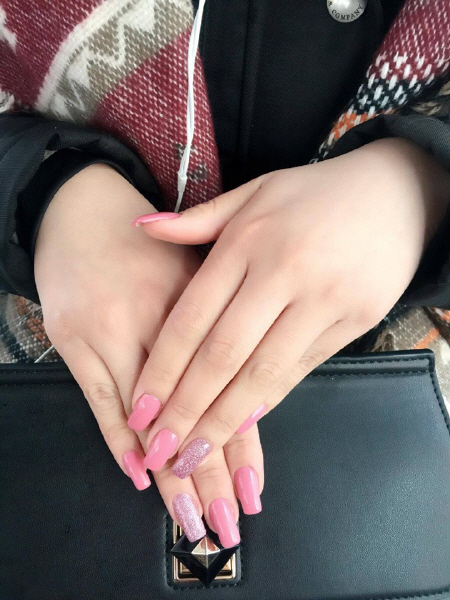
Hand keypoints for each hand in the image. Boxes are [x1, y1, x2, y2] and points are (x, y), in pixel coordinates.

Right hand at [34, 164, 262, 545]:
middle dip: (212, 471)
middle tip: (227, 520)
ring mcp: (113, 328)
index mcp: (203, 298)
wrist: (84, 207)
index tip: (253, 489)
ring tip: (191, 515)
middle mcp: (158, 318)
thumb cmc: (151, 243)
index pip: (229, 384)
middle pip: (193, 407)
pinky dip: (118, 439)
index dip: (242, 442)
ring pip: (148, 413)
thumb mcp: (203, 264)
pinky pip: (99, 398)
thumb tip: (266, 373)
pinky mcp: (74, 337)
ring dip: (170, 469)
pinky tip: (140, 474)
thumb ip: (234, 314)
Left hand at [131, 138, 449, 477]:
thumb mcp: (254, 191)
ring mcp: (324, 299)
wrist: (394, 193)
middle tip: (160, 450)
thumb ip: (198, 220)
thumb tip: (141, 227)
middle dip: (187, 410)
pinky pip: (301, 369)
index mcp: (250, 241)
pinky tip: (241, 423)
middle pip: (223, 356)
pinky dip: (267, 400)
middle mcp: (284, 273)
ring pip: (264, 373)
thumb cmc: (314, 193)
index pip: (192, 318)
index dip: (163, 370)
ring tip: (195, 454)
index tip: (140, 410)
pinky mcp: (355, 320)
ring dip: (225, 421)